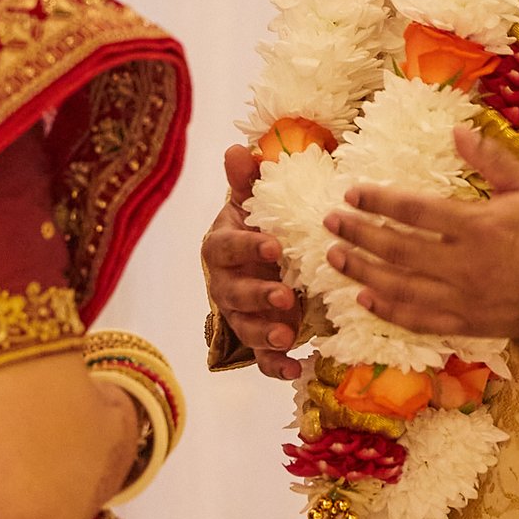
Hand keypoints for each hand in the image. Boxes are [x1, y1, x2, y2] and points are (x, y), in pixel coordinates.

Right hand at [202, 144, 304, 380]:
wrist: (257, 261)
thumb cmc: (256, 226)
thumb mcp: (252, 202)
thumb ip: (247, 181)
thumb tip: (237, 149)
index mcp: (222, 247)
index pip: (226, 248)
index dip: (247, 248)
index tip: (273, 246)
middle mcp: (226, 283)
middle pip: (233, 293)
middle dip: (257, 295)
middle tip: (285, 293)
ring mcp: (240, 314)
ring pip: (244, 327)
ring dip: (264, 333)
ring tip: (287, 334)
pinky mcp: (257, 339)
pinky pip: (262, 358)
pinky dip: (276, 366)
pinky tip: (296, 369)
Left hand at [324, 127, 518, 339]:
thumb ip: (491, 159)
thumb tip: (457, 130)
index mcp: (477, 226)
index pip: (413, 212)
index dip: (377, 201)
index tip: (351, 193)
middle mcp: (463, 264)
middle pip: (396, 249)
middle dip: (358, 234)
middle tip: (330, 223)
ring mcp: (463, 298)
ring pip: (399, 287)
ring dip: (362, 271)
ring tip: (334, 257)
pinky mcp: (467, 324)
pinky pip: (419, 320)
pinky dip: (388, 311)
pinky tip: (364, 298)